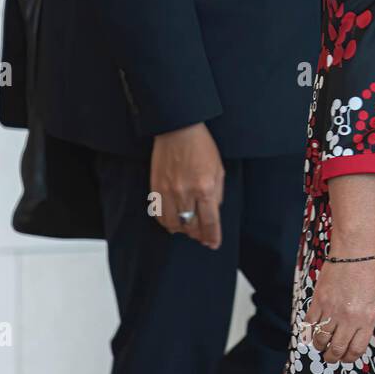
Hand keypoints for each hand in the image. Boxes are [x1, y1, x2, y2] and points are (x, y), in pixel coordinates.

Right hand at [150, 123, 224, 249]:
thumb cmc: (201, 146)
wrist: (178, 129)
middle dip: (198, 235)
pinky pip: (159, 214)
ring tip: (188, 229)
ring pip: (174, 224)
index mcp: (205, 188)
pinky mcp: (156, 188)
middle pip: (191, 226)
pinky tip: (173, 221)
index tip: (213, 243)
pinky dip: (166, 222)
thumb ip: (217, 193)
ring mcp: (169, 191)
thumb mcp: (218, 169)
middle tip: (202, 237)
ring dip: (182, 230)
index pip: (210, 222)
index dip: (212, 236)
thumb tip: (213, 213)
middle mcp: (186, 192)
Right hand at [305, 250, 374, 365]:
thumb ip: (365, 321)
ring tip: (321, 344)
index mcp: (367, 319)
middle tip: (331, 356)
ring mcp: (332, 310)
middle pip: (336, 349)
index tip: (346, 357)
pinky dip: (309, 331)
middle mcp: (349, 318)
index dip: (349, 358)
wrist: (357, 250)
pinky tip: (312, 331)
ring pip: (320, 340)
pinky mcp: (319, 300)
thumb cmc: (369, 272)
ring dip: (320, 346)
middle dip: (333, 357)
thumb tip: (354, 337)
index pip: (355, 350)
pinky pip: (309, 324)